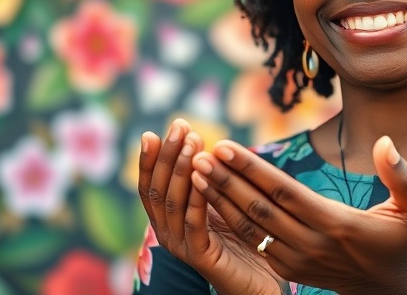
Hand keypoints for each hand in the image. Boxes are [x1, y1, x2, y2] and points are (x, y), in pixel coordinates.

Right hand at [137, 118, 284, 294]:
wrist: (257, 284)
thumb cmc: (240, 240)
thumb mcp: (218, 204)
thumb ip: (205, 182)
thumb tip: (199, 144)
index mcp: (168, 220)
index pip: (149, 187)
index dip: (148, 160)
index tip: (151, 133)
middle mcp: (167, 233)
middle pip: (157, 190)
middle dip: (167, 155)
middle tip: (180, 126)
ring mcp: (181, 246)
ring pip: (173, 203)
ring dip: (181, 168)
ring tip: (193, 141)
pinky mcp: (201, 257)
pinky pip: (194, 223)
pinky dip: (196, 196)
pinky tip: (201, 175)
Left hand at [190, 136, 406, 293]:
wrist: (386, 289)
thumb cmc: (402, 241)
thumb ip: (403, 176)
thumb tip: (387, 142)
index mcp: (335, 224)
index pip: (284, 192)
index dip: (251, 169)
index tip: (225, 145)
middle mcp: (310, 242)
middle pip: (258, 207)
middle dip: (225, 179)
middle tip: (198, 152)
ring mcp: (295, 258)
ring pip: (249, 225)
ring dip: (219, 197)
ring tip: (195, 170)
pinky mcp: (286, 267)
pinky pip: (252, 239)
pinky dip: (228, 217)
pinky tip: (210, 195)